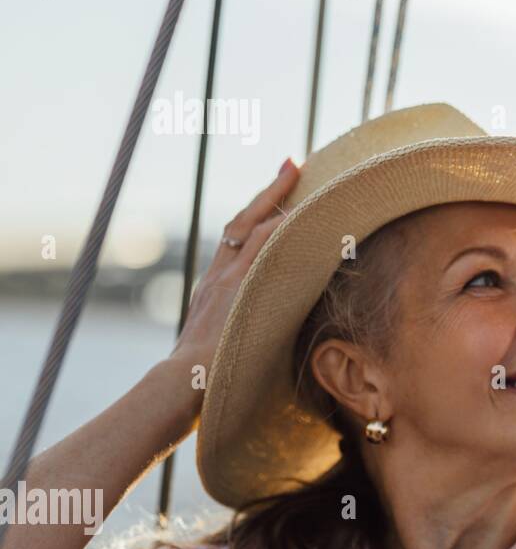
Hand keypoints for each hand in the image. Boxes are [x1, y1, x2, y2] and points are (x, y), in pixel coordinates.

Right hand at [169, 157, 299, 392]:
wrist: (179, 386)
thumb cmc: (205, 376)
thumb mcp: (223, 343)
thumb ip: (242, 329)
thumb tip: (270, 334)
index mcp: (213, 287)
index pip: (234, 239)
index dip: (256, 213)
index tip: (276, 190)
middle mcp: (218, 276)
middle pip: (242, 221)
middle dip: (269, 191)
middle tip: (292, 162)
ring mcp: (227, 281)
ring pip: (254, 229)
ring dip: (280, 202)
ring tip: (302, 177)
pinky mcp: (238, 289)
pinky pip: (263, 250)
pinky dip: (282, 230)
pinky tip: (303, 215)